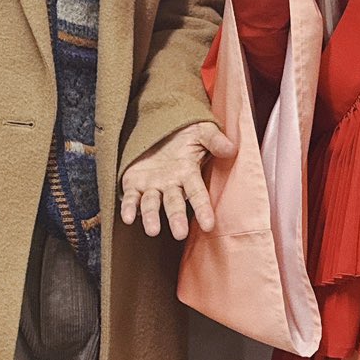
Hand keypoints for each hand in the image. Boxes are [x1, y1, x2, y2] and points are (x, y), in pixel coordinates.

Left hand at [118, 121, 235, 239]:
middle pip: (174, 203)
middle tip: (179, 234)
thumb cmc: (184, 133)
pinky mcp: (133, 184)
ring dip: (151, 217)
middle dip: (177, 218)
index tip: (208, 225)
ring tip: (153, 230)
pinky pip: (131, 198)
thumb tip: (231, 148)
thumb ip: (214, 140)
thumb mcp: (201, 131)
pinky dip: (129, 208)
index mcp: (188, 173)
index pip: (198, 194)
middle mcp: (170, 184)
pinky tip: (127, 218)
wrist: (159, 125)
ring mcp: (152, 186)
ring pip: (151, 204)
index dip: (203, 209)